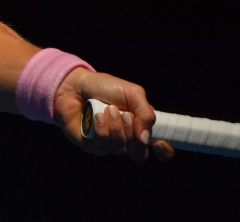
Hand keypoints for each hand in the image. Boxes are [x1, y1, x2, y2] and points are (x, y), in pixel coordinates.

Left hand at [53, 68, 174, 162]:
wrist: (76, 85)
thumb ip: (145, 112)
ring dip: (115, 128)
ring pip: (120, 149)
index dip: (164, 152)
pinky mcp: (91, 146)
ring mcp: (109, 144)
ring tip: (107, 110)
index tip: (158, 144)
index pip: (160, 149)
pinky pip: (102, 147)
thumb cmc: (105, 87)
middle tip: (124, 114)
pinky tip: (96, 116)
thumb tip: (146, 138)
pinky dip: (101, 130)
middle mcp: (126, 139)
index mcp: (141, 127)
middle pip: (139, 154)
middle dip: (133, 134)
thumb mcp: (132, 93)